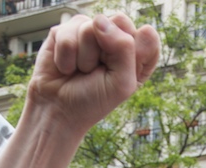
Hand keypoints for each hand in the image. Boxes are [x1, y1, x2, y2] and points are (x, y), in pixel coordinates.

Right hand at [28, 13, 159, 135]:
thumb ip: (124, 48)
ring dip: (84, 58)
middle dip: (106, 51)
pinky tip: (65, 67)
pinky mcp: (66, 30)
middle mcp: (114, 38)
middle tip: (98, 71)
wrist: (58, 110)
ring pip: (91, 27)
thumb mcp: (121, 83)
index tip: (121, 73)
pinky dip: (65, 58)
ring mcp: (90, 31)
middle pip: (119, 20)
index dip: (134, 53)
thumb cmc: (93, 101)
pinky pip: (67, 34)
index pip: (147, 35)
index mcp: (135, 53)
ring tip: (80, 71)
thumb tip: (100, 20)